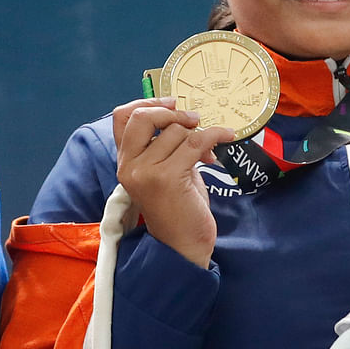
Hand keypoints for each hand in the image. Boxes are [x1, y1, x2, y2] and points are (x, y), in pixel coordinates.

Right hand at [112, 98, 233, 267]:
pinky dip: (216, 135)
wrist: (183, 245)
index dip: (147, 103)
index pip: (122, 117)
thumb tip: (186, 116)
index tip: (172, 102)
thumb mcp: (165, 171)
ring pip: (175, 132)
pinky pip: (195, 142)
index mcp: (125, 161)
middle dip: (172, 112)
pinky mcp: (166, 178)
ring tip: (208, 154)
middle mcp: (129, 165)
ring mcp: (145, 172)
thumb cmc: (178, 208)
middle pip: (142, 116)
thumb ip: (164, 146)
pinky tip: (227, 136)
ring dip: (199, 136)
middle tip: (193, 120)